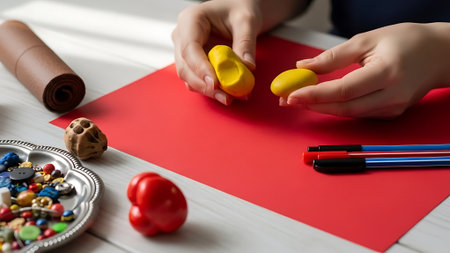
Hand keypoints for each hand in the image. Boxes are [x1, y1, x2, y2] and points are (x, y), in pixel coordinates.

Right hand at [171, 0, 260, 104]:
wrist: (237, 11)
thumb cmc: (238, 9)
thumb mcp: (247, 20)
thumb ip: (246, 42)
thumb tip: (247, 67)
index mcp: (190, 20)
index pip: (189, 49)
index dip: (200, 69)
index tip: (215, 83)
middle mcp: (182, 37)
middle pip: (185, 68)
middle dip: (205, 86)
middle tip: (226, 97)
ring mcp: (185, 52)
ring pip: (190, 78)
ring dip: (209, 91)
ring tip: (231, 97)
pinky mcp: (194, 64)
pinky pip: (199, 81)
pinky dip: (213, 90)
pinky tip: (229, 94)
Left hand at [282, 22, 449, 118]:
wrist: (438, 55)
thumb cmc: (406, 41)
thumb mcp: (367, 40)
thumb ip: (334, 56)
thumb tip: (303, 65)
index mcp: (387, 73)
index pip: (344, 90)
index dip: (315, 94)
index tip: (291, 95)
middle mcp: (392, 96)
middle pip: (344, 108)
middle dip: (312, 105)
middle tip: (287, 100)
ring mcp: (393, 108)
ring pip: (349, 114)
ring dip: (321, 108)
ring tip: (298, 99)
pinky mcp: (391, 113)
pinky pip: (358, 114)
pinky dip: (337, 108)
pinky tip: (321, 101)